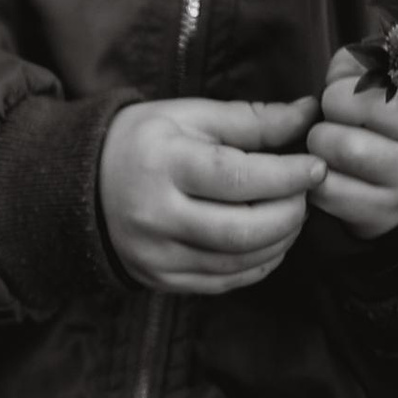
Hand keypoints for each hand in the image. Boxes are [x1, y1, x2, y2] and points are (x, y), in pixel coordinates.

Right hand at [98, 95, 322, 296]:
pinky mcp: (162, 280)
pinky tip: (269, 240)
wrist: (81, 185)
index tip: (317, 166)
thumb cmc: (142, 141)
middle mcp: (156, 216)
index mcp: (162, 165)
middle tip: (305, 193)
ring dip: (281, 240)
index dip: (288, 176)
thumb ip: (251, 120)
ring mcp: (157, 255)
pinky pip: (226, 281)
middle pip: (245, 229)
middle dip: (290, 213)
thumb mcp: (189, 116)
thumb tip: (308, 116)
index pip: (239, 179)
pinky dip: (259, 263)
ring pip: (240, 261)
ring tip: (290, 213)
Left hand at [306, 47, 397, 238]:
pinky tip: (327, 174)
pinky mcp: (384, 213)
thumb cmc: (371, 122)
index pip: (382, 74)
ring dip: (318, 145)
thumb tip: (352, 71)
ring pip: (341, 148)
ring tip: (328, 147)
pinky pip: (328, 190)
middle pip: (348, 105)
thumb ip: (358, 63)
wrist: (390, 184)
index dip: (349, 82)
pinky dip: (314, 181)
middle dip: (328, 110)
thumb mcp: (370, 81)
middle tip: (334, 120)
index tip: (353, 92)